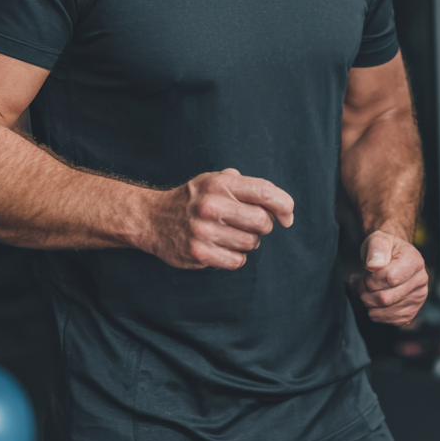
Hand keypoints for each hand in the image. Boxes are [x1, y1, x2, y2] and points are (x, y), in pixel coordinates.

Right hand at [139, 167, 293, 269]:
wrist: (153, 219)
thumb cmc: (195, 199)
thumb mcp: (215, 180)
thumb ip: (246, 185)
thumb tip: (280, 207)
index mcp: (220, 183)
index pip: (265, 191)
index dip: (284, 205)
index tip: (287, 217)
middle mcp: (211, 205)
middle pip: (261, 221)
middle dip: (265, 226)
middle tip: (254, 226)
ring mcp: (203, 230)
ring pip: (251, 243)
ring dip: (249, 242)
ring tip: (234, 235)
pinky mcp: (197, 252)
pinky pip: (236, 261)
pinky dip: (236, 257)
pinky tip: (225, 248)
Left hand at [357, 230, 427, 324]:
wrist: (392, 259)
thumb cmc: (384, 250)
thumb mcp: (378, 240)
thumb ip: (376, 248)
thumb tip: (374, 266)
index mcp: (415, 261)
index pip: (390, 278)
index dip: (372, 277)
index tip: (370, 270)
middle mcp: (421, 281)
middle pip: (386, 298)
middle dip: (367, 292)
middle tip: (364, 282)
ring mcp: (418, 298)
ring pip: (385, 311)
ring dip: (370, 303)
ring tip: (370, 290)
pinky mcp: (412, 312)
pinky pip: (388, 320)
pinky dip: (376, 312)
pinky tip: (377, 300)